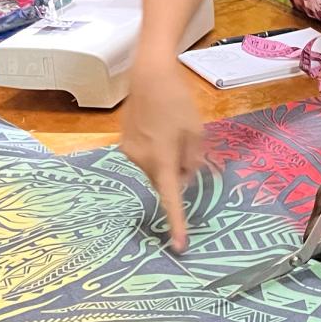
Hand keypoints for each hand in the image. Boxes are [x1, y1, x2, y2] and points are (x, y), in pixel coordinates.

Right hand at [120, 58, 205, 251]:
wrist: (149, 75)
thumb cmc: (178, 103)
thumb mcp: (196, 133)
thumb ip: (192, 161)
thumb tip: (183, 180)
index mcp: (163, 160)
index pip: (171, 199)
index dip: (177, 223)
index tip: (180, 246)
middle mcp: (142, 161)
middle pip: (163, 180)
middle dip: (176, 173)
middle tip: (186, 145)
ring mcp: (129, 151)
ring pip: (153, 167)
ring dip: (164, 159)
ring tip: (172, 129)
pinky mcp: (123, 142)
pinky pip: (144, 155)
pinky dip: (154, 149)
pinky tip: (159, 127)